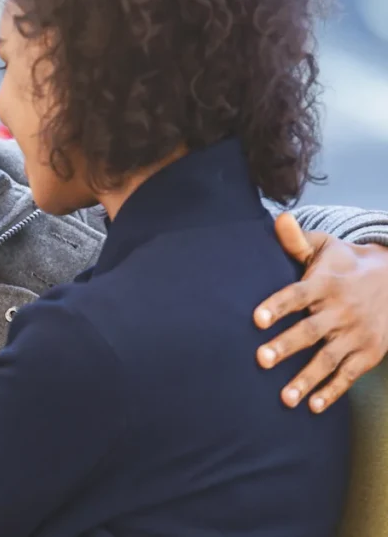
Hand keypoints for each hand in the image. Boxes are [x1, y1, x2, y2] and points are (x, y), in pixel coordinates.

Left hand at [255, 213, 387, 411]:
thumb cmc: (346, 264)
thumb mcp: (326, 247)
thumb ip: (298, 240)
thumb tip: (277, 220)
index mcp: (326, 283)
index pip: (297, 294)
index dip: (277, 305)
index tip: (255, 319)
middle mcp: (341, 310)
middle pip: (310, 330)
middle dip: (286, 345)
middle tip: (260, 360)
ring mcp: (357, 333)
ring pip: (329, 359)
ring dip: (306, 379)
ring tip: (284, 398)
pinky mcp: (369, 352)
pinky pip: (350, 374)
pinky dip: (333, 391)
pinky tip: (314, 406)